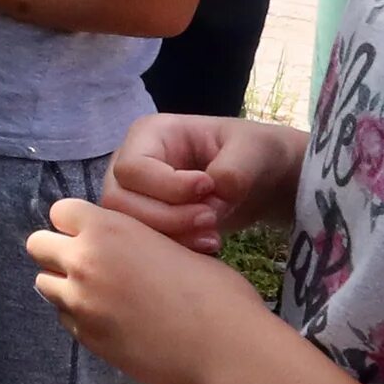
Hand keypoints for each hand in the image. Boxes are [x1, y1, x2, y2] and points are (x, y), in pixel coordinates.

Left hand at [29, 198, 285, 383]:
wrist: (225, 349)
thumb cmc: (215, 292)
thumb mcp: (175, 246)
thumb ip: (134, 240)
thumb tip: (123, 244)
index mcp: (109, 230)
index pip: (60, 211)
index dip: (76, 221)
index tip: (94, 233)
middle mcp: (84, 262)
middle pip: (37, 245)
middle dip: (57, 250)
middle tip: (89, 263)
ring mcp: (80, 304)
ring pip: (45, 285)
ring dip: (66, 285)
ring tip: (102, 295)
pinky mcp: (85, 338)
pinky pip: (66, 319)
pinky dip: (81, 317)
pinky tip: (113, 321)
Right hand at [101, 113, 304, 253]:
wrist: (265, 180)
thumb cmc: (254, 152)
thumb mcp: (254, 149)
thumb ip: (235, 167)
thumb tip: (214, 191)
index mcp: (149, 134)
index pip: (132, 168)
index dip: (166, 186)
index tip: (209, 188)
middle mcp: (130, 164)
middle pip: (119, 200)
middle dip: (167, 216)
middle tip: (210, 217)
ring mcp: (135, 195)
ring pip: (127, 227)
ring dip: (171, 236)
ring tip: (213, 235)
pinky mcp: (147, 221)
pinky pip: (144, 244)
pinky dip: (176, 249)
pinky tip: (210, 243)